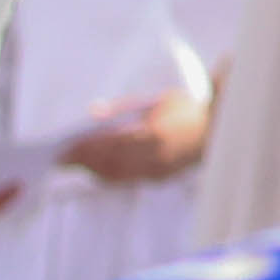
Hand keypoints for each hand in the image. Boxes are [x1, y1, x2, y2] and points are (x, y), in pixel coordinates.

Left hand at [68, 86, 212, 188]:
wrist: (220, 131)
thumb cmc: (187, 110)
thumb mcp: (157, 100)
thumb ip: (124, 108)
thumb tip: (92, 113)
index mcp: (155, 134)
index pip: (110, 144)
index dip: (86, 147)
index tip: (65, 146)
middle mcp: (155, 157)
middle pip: (108, 163)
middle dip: (82, 160)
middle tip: (60, 156)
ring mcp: (157, 171)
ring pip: (115, 175)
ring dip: (91, 169)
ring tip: (72, 161)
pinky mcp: (158, 178)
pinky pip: (126, 179)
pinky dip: (107, 174)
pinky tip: (94, 167)